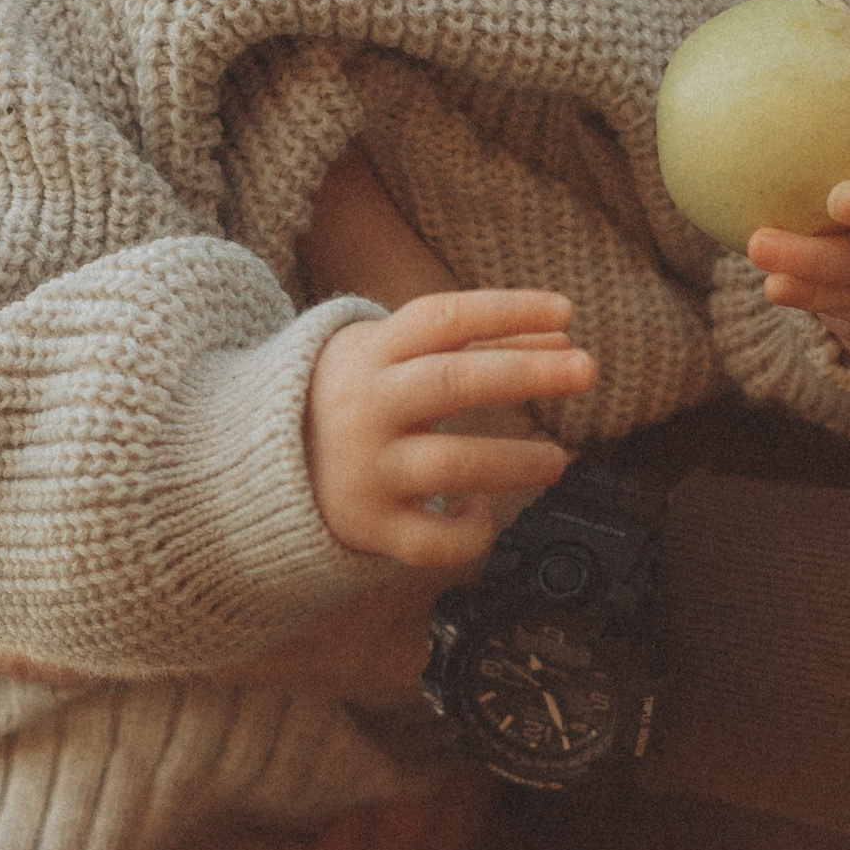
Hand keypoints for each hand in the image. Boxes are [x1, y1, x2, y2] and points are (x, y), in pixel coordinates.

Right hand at [307, 289, 595, 570]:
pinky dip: (466, 533)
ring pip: (452, 465)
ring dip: (516, 461)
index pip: (444, 318)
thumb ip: (473, 343)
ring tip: (559, 460)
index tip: (566, 312)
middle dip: (527, 373)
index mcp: (373, 353)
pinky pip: (428, 540)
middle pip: (453, 382)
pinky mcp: (368, 525)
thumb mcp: (395, 354)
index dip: (506, 310)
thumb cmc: (362, 396)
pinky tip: (482, 514)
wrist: (263, 462)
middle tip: (587, 370)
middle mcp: (367, 407)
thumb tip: (562, 338)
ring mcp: (366, 469)